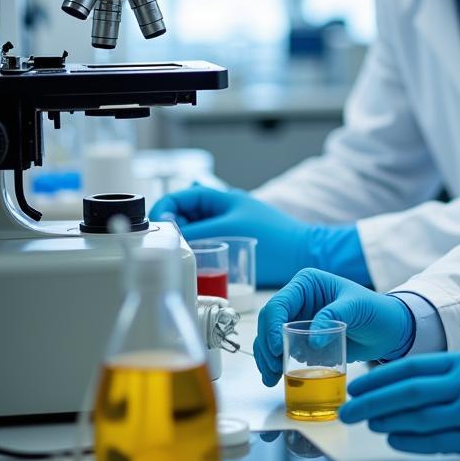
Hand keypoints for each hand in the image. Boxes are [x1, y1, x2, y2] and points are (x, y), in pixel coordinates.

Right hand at [150, 185, 311, 286]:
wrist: (303, 254)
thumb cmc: (273, 240)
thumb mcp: (227, 231)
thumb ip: (195, 230)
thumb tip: (168, 232)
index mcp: (220, 197)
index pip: (179, 197)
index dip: (163, 211)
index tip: (156, 231)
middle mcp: (222, 208)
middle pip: (183, 214)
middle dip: (170, 228)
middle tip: (163, 247)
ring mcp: (227, 225)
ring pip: (193, 231)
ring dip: (182, 241)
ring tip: (176, 256)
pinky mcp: (233, 242)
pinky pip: (206, 243)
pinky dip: (196, 250)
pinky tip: (193, 264)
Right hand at [253, 269, 414, 384]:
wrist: (387, 331)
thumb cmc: (375, 310)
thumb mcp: (357, 307)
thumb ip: (334, 316)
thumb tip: (312, 340)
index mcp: (307, 283)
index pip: (280, 303)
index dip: (273, 327)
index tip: (276, 349)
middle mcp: (298, 299)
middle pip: (269, 322)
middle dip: (266, 346)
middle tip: (271, 370)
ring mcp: (298, 319)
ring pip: (270, 337)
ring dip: (266, 358)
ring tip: (271, 378)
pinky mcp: (302, 338)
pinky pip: (281, 350)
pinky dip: (275, 364)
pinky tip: (276, 378)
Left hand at [339, 350, 459, 460]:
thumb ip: (452, 375)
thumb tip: (406, 389)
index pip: (413, 367)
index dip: (380, 377)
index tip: (356, 386)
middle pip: (408, 392)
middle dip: (372, 401)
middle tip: (348, 409)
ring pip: (419, 418)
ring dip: (388, 421)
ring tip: (368, 423)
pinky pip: (438, 441)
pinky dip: (411, 440)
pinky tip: (395, 437)